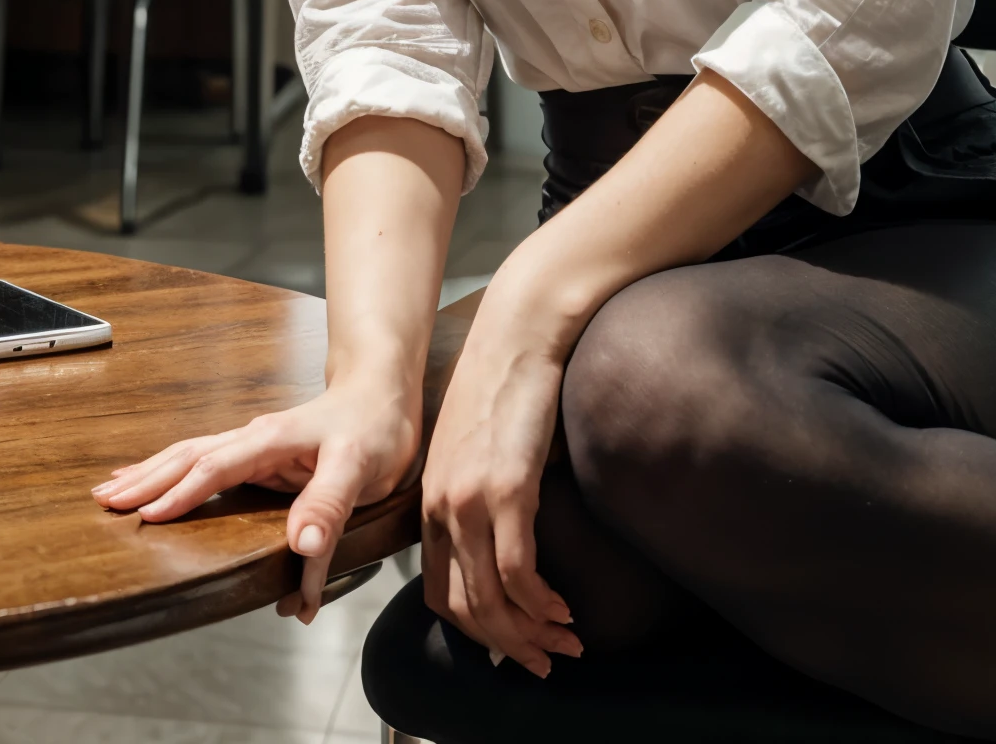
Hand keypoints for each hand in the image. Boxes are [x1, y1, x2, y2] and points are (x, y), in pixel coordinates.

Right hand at [93, 376, 419, 621]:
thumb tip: (301, 546)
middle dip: (147, 478)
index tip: (145, 515)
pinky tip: (155, 483)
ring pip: (192, 457)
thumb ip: (331, 504)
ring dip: (152, 474)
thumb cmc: (376, 426)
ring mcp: (255, 447)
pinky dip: (174, 474)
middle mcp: (257, 439)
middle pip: (190, 456)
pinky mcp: (260, 459)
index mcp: (273, 439)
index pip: (217, 466)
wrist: (384, 392)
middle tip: (103, 502)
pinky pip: (207, 466)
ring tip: (111, 492)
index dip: (182, 492)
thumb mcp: (363, 467)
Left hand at [419, 310, 583, 676]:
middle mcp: (442, 507)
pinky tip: (563, 609)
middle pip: (463, 607)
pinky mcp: (507, 488)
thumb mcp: (477, 447)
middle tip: (541, 664)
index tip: (511, 644)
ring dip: (528, 634)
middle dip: (505, 646)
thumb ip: (480, 493)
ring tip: (563, 646)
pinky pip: (519, 569)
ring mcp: (471, 500)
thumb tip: (509, 536)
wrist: (520, 331)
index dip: (477, 629)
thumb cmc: (507, 382)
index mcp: (432, 501)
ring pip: (490, 599)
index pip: (440, 591)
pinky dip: (541, 602)